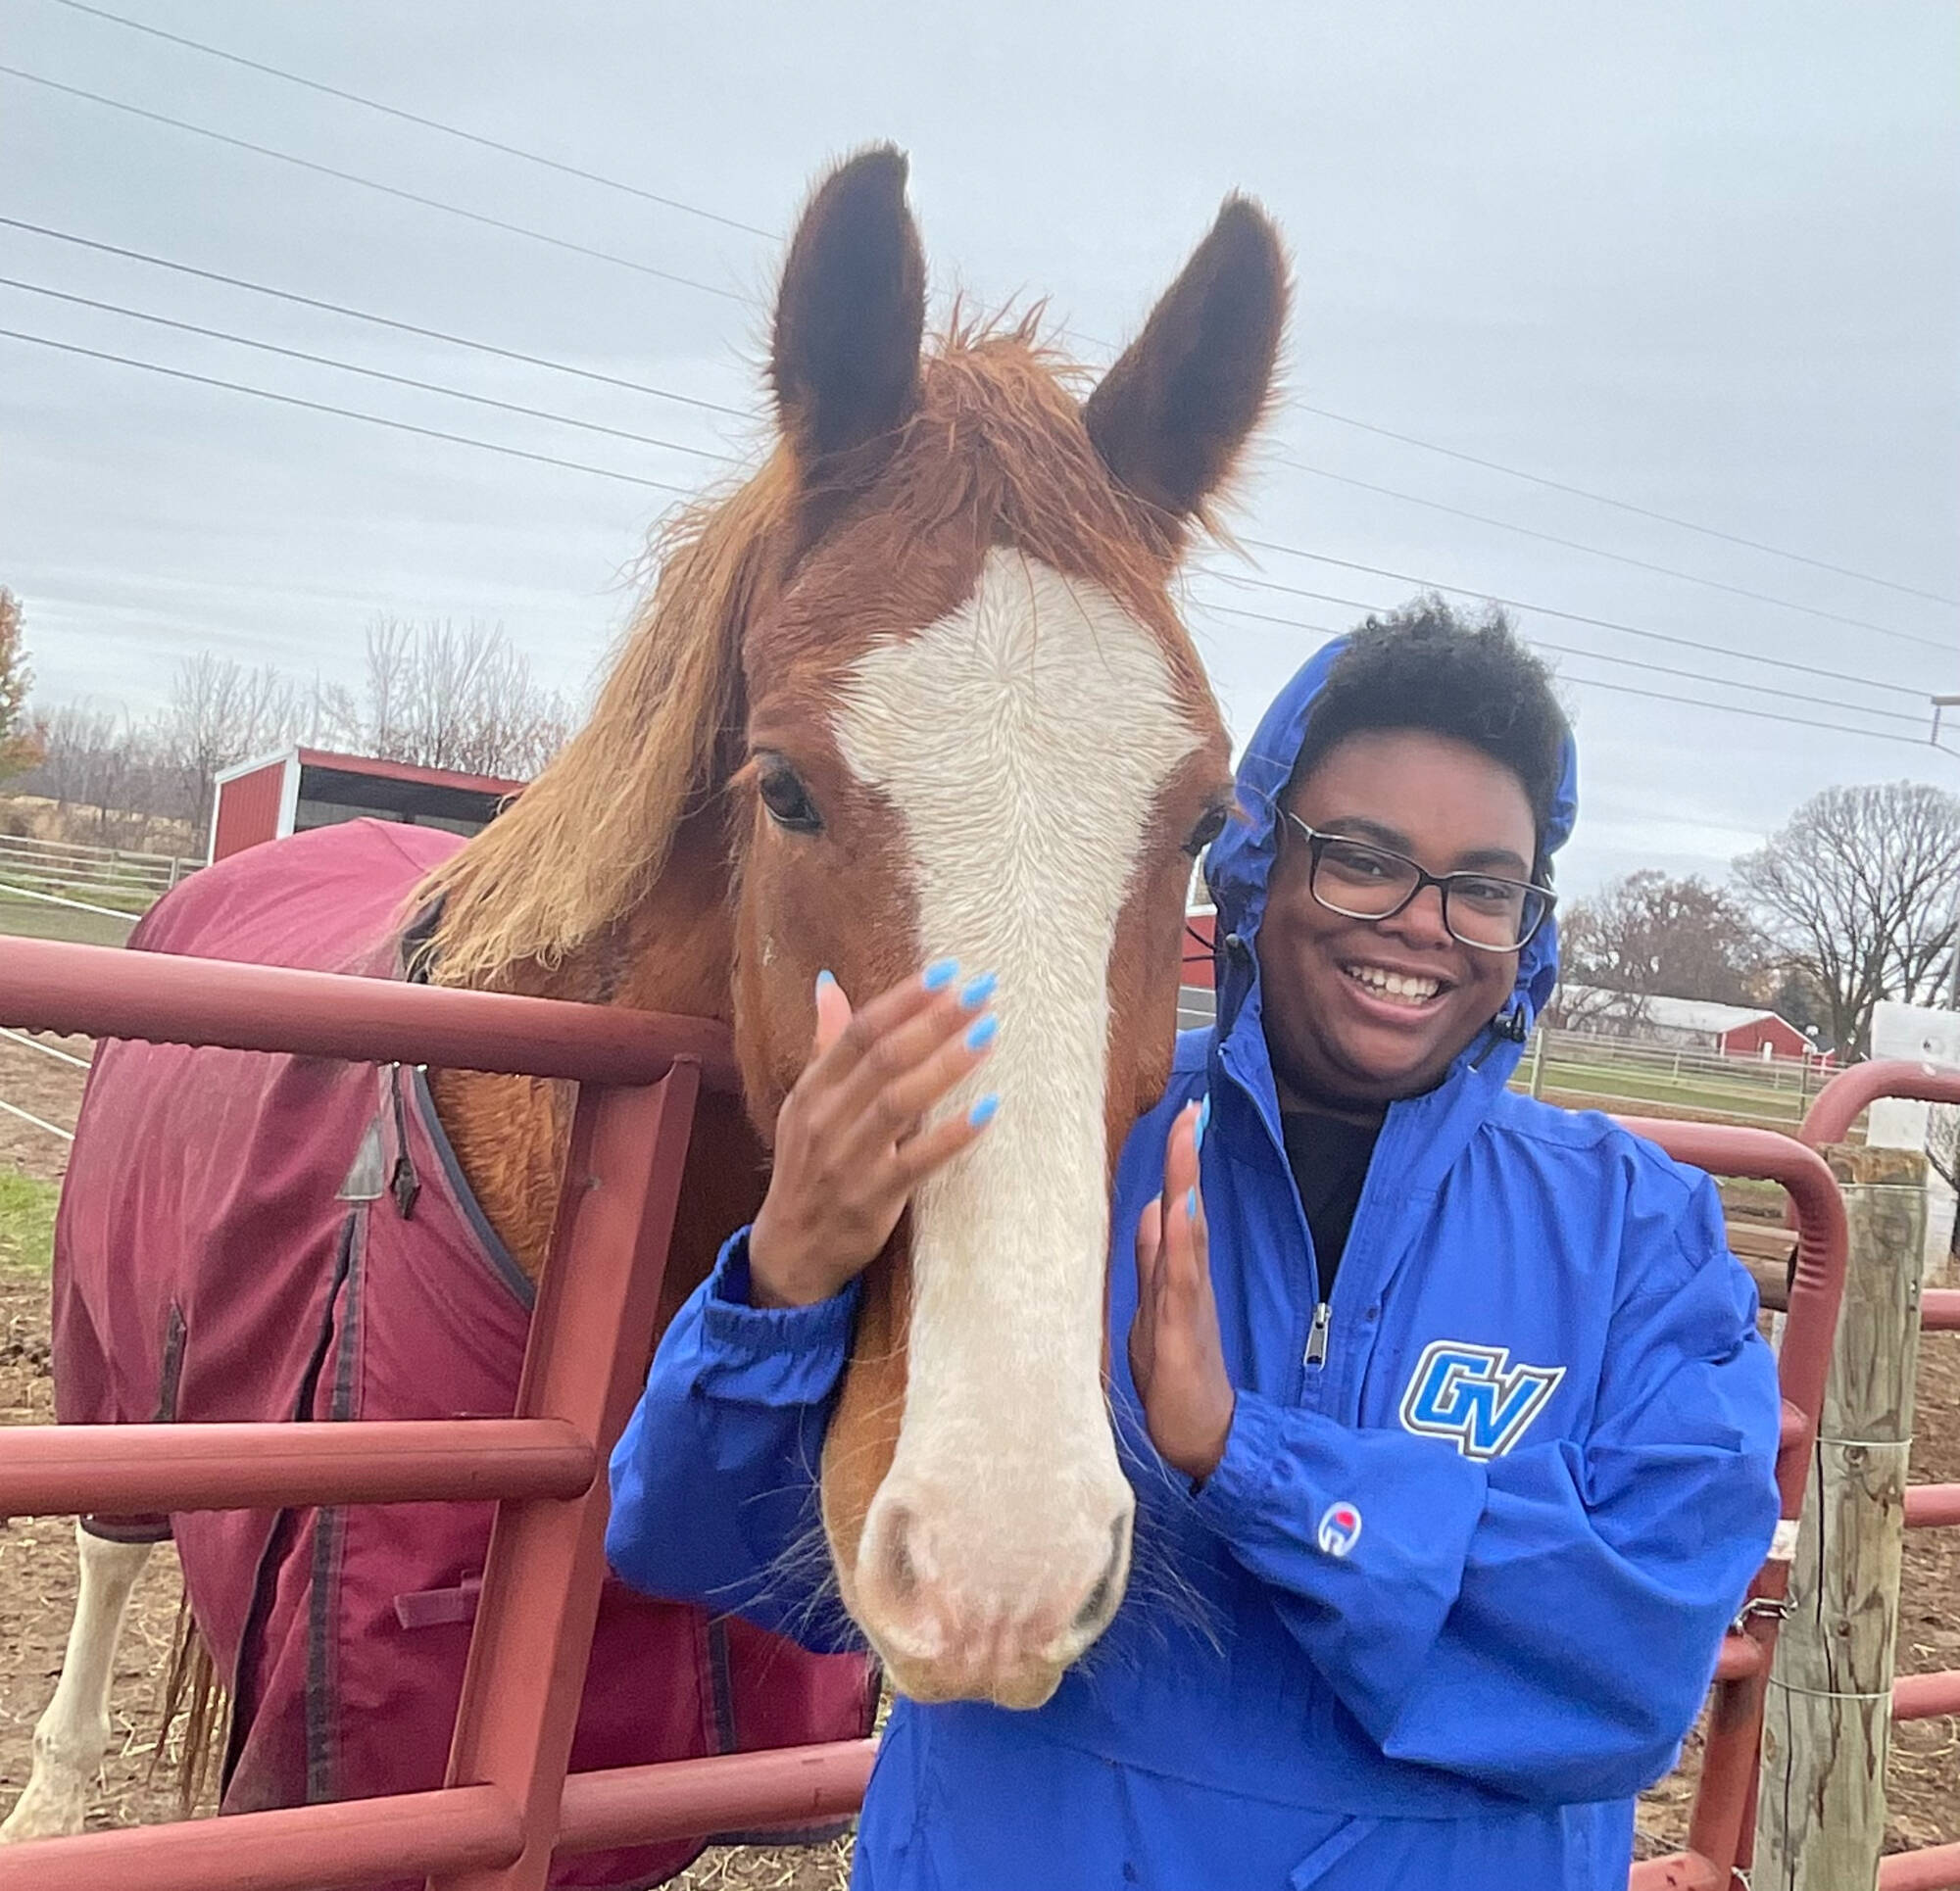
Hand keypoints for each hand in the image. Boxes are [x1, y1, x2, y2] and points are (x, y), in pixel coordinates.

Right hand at [747, 962, 998, 1308]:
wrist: (791, 1251)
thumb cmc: (808, 1166)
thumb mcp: (805, 1104)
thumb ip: (825, 1045)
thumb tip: (828, 984)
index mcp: (812, 1091)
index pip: (859, 1032)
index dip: (903, 1000)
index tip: (948, 972)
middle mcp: (826, 1119)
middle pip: (884, 1058)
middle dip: (935, 1021)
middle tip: (982, 992)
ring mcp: (848, 1160)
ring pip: (899, 1102)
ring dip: (946, 1065)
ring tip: (987, 1034)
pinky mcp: (872, 1199)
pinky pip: (917, 1161)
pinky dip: (952, 1134)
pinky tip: (987, 1109)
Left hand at [1129, 1099, 1233, 1483]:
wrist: (1201, 1437)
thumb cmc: (1176, 1375)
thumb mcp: (1154, 1308)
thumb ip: (1154, 1261)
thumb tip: (1149, 1209)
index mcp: (1178, 1273)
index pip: (1176, 1205)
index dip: (1178, 1161)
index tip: (1182, 1114)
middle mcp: (1187, 1280)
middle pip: (1185, 1208)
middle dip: (1185, 1158)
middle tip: (1190, 1109)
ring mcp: (1187, 1304)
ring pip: (1186, 1235)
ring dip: (1184, 1187)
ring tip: (1185, 1142)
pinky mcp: (1180, 1334)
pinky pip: (1181, 1283)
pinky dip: (1180, 1246)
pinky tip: (1178, 1213)